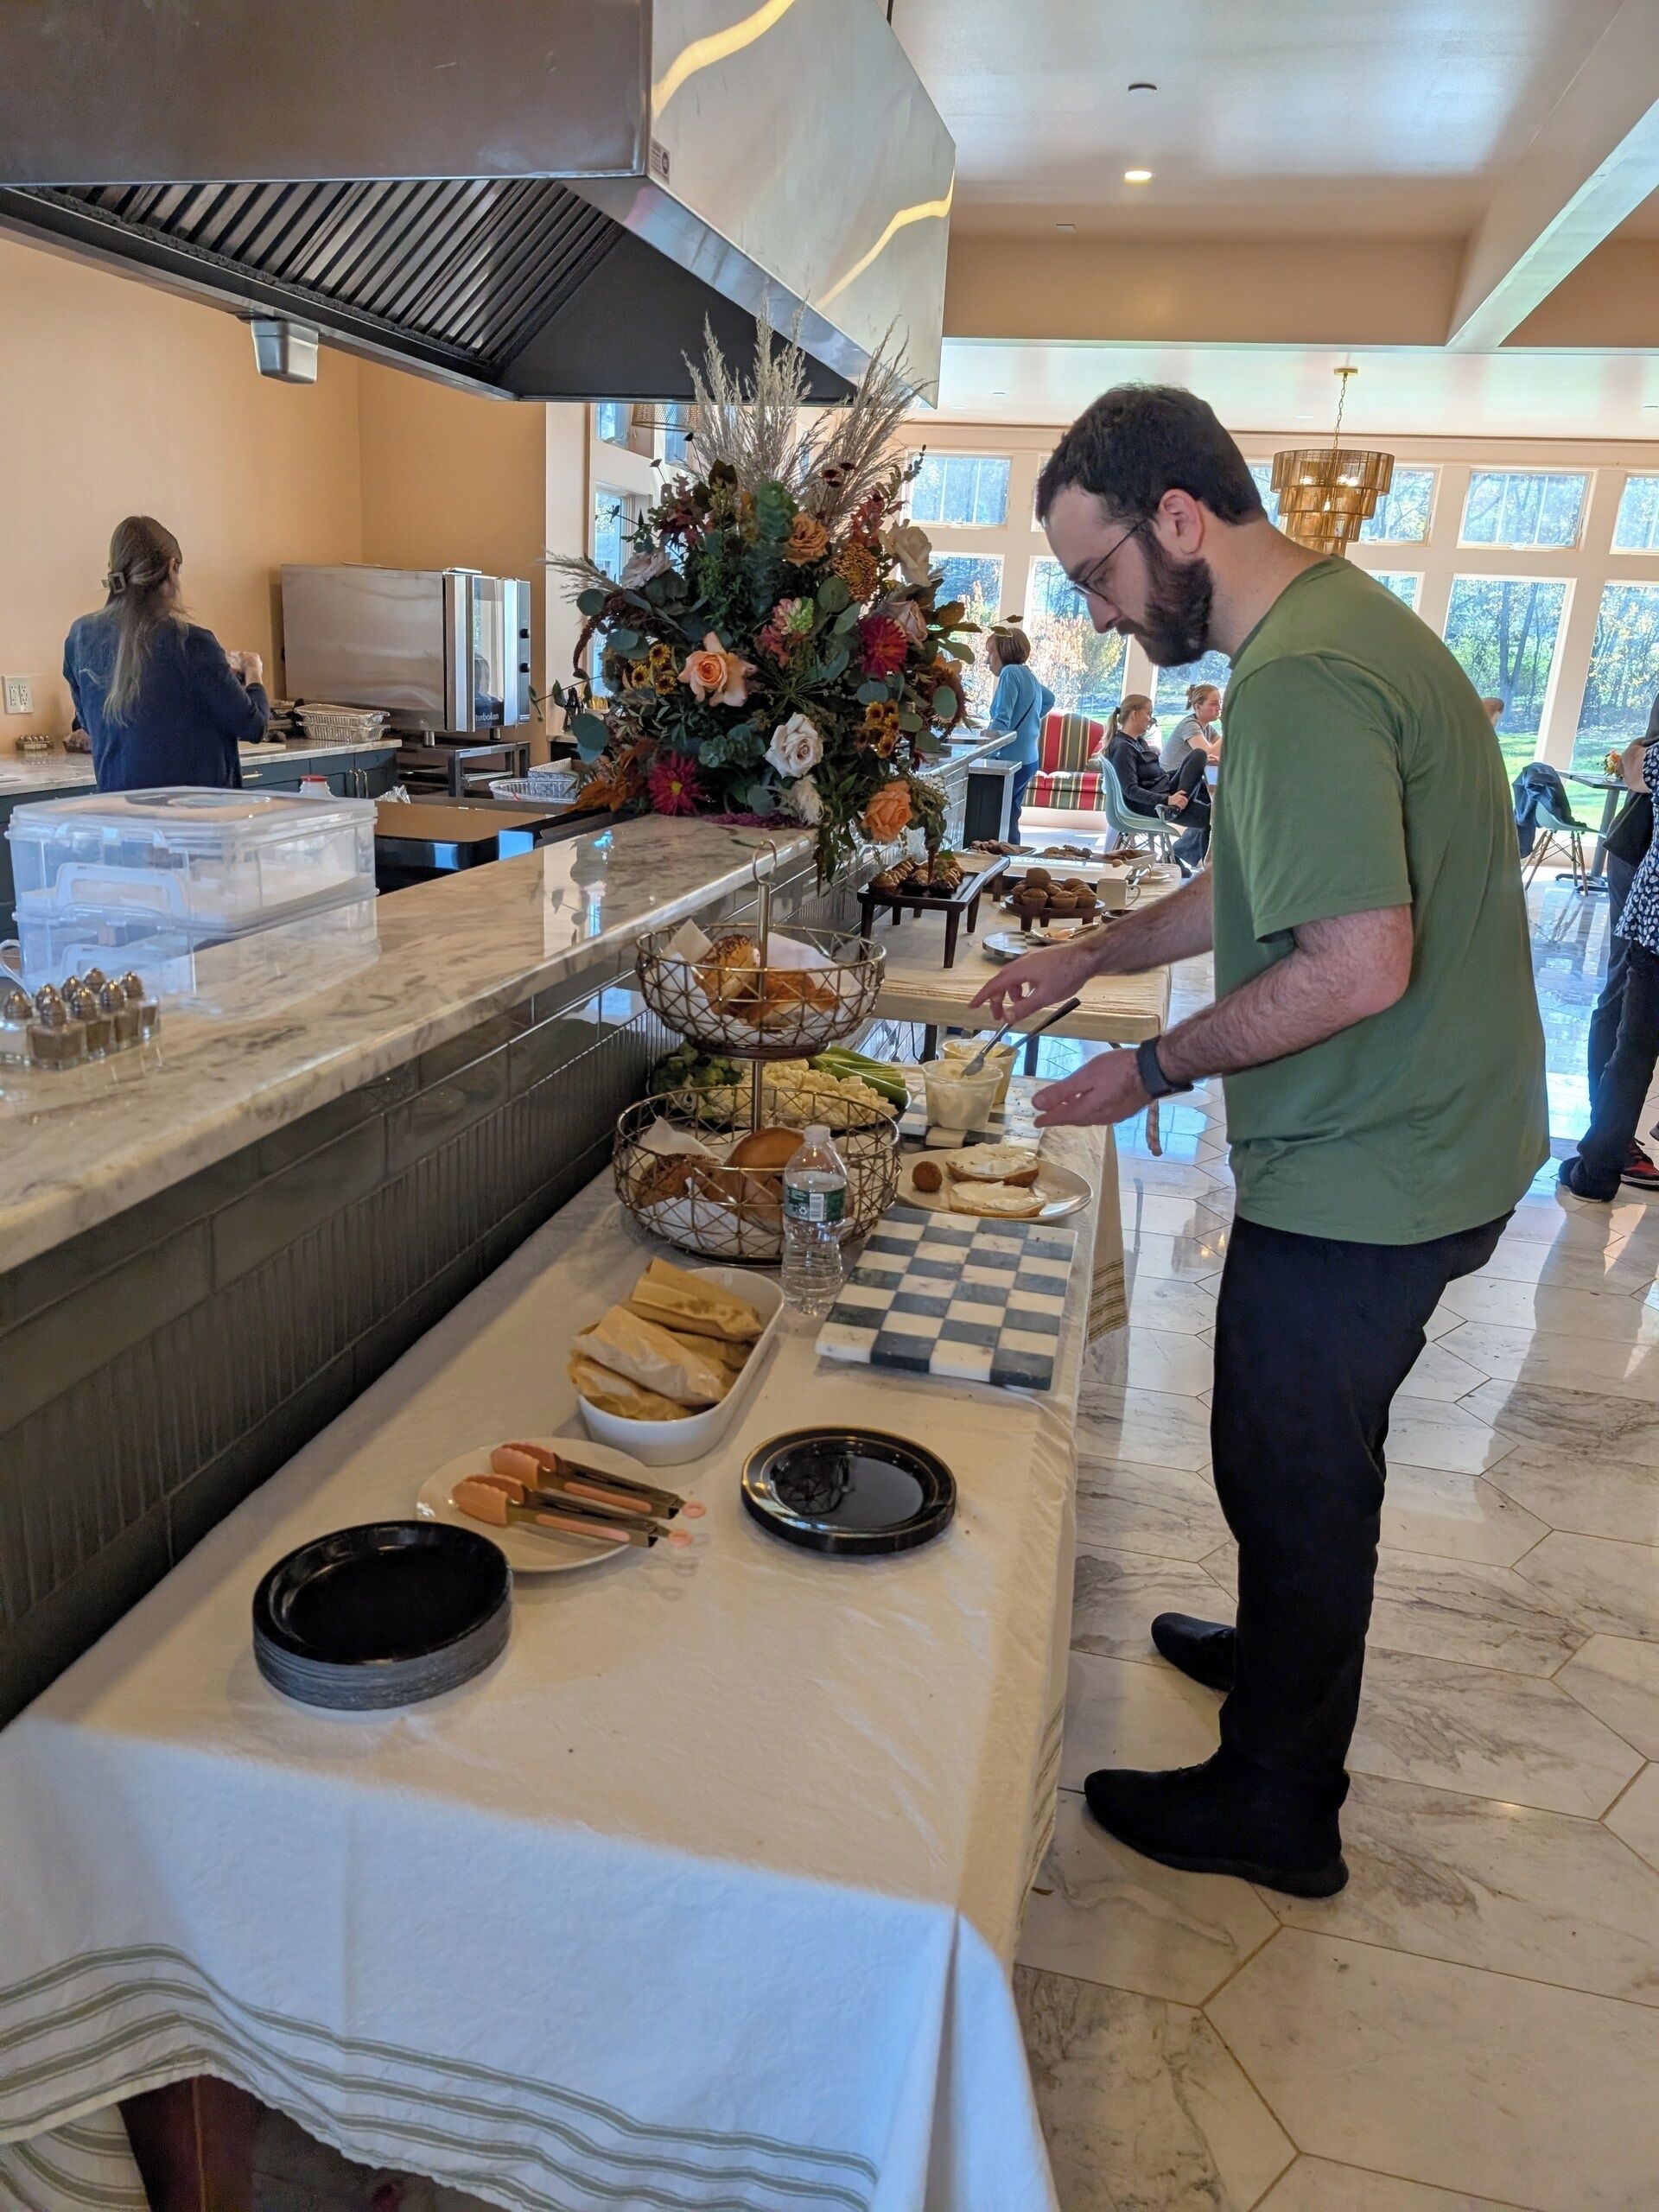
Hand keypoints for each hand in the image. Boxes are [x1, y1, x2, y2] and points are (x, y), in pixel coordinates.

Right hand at [970, 934, 1099, 1023]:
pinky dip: (1022, 987)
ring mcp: (1031, 960)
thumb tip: (1007, 1018)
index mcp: (1018, 971)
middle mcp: (1021, 963)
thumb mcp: (1044, 997)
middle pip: (1001, 983)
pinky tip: (1034, 994)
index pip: (993, 986)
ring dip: (1012, 995)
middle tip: (998, 1016)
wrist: (1087, 956)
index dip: (981, 997)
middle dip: (997, 1000)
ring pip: (1013, 979)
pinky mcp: (1040, 961)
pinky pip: (1023, 975)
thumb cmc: (1067, 975)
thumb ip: (1024, 1008)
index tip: (972, 1007)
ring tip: (1021, 1007)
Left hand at [1032, 1046, 1148, 1127]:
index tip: (1036, 1122)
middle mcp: (1100, 1118)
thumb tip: (1036, 1103)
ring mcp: (1114, 1116)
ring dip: (1075, 1114)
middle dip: (1061, 1117)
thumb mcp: (1085, 1076)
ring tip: (1066, 1109)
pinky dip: (1088, 1111)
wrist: (1153, 1070)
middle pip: (1075, 1119)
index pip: (1062, 1117)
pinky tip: (1090, 1104)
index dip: (1047, 1119)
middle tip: (1048, 1116)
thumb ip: (1061, 1091)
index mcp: (1088, 1110)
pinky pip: (1100, 1114)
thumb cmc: (1119, 1069)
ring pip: (1088, 1117)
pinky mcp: (1124, 1111)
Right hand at [1166, 790, 1187, 811]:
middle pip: (1184, 803)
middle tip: (1184, 806)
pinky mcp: (1176, 804)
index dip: (1186, 802)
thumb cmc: (1173, 797)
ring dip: (1183, 807)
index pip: (1186, 800)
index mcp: (1181, 796)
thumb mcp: (1177, 793)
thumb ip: (1181, 791)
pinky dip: (1181, 808)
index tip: (1186, 803)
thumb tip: (1185, 792)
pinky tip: (1180, 808)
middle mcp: (1180, 799)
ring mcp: (1178, 802)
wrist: (1168, 800)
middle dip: (1185, 805)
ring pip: (1183, 805)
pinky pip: (1180, 807)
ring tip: (1182, 807)